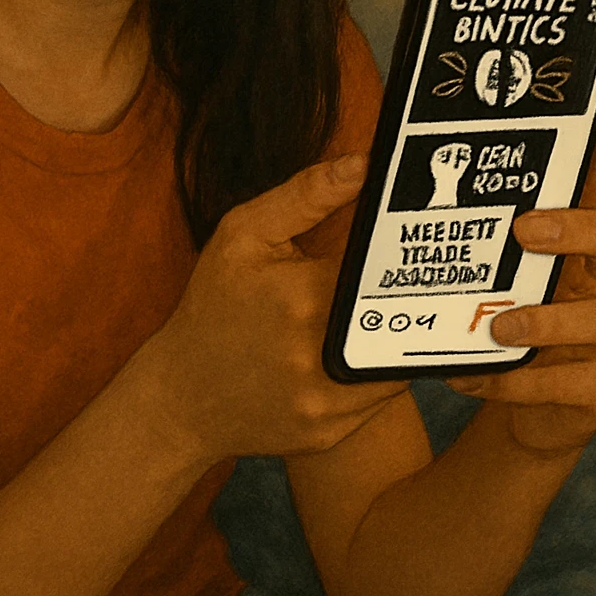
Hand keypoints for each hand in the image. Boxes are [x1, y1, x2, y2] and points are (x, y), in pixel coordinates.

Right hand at [151, 155, 407, 463]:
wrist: (183, 395)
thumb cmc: (215, 304)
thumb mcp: (244, 234)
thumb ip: (306, 195)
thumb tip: (364, 165)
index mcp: (303, 295)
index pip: (384, 264)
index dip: (400, 250)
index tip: (405, 239)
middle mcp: (320, 355)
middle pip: (401, 314)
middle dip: (406, 293)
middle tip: (412, 275)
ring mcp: (328, 402)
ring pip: (398, 358)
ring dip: (398, 334)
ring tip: (389, 311)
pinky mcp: (332, 431)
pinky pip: (379, 394)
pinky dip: (377, 369)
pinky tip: (360, 350)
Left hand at [447, 96, 595, 454]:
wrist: (525, 410)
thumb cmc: (503, 320)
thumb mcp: (491, 274)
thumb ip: (471, 234)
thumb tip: (400, 170)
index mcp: (579, 241)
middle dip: (577, 229)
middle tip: (524, 230)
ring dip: (545, 322)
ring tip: (497, 327)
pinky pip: (567, 384)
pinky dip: (515, 382)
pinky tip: (471, 376)